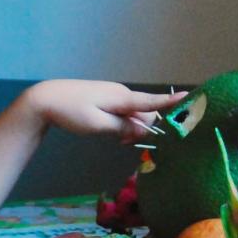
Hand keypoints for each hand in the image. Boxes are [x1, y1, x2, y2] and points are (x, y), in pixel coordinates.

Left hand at [24, 79, 188, 144]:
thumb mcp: (98, 125)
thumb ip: (122, 128)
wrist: (45, 99)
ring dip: (133, 128)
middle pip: (146, 111)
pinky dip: (124, 124)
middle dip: (145, 128)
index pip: (152, 101)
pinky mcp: (106, 99)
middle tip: (126, 143)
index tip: (192, 98)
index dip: (172, 102)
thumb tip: (143, 130)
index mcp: (122, 98)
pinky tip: (114, 133)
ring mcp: (114, 95)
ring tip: (118, 140)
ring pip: (135, 113)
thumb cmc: (70, 112)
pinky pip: (124, 112)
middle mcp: (122, 94)